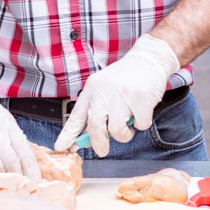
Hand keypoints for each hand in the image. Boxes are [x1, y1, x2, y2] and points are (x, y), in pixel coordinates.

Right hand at [0, 68, 40, 180]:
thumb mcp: (2, 118)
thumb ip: (12, 137)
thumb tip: (25, 160)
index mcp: (7, 123)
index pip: (24, 151)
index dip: (31, 169)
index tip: (35, 180)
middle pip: (11, 161)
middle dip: (19, 177)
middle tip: (22, 186)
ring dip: (2, 179)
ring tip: (6, 184)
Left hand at [53, 34, 179, 157]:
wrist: (148, 59)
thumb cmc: (125, 78)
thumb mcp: (104, 88)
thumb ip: (96, 110)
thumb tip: (87, 137)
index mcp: (92, 88)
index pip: (76, 116)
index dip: (68, 134)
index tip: (61, 147)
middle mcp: (104, 90)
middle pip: (94, 126)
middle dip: (98, 143)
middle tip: (102, 150)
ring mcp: (122, 94)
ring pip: (117, 130)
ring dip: (124, 134)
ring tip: (128, 125)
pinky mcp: (141, 97)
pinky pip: (140, 124)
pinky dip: (142, 124)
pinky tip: (142, 113)